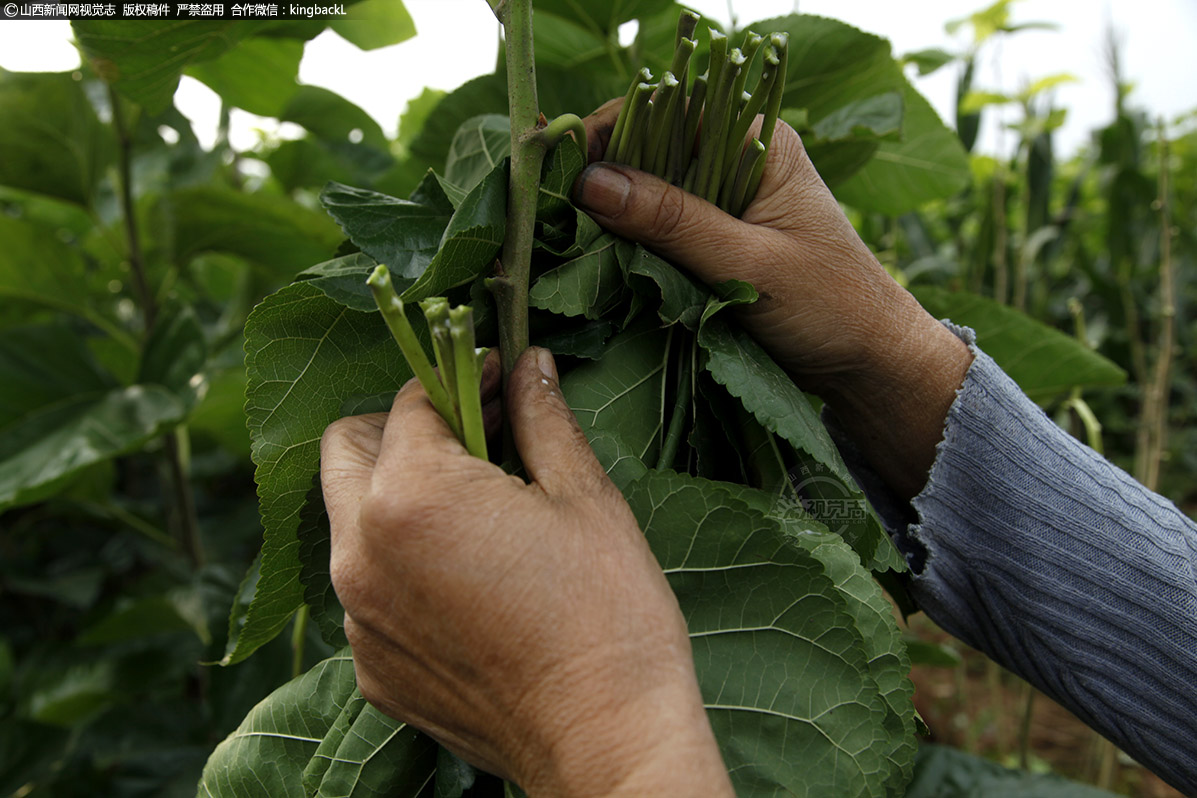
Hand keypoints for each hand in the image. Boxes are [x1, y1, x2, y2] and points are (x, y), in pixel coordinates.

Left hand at [321, 348, 732, 796]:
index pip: (409, 402)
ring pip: (350, 524)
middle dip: (399, 430)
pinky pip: (367, 593)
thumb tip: (531, 364)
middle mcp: (362, 553)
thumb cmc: (607, 614)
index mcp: (411, 495)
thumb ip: (542, 419)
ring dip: (396, 500)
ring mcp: (359, 619)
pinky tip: (468, 585)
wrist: (605, 739)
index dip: (460, 377)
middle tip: (470, 440)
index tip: (497, 376)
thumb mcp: (584, 497)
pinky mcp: (370, 669)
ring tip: (474, 517)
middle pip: (344, 450)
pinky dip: (402, 571)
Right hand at [577, 100, 973, 497]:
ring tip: (565, 241)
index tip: (560, 171)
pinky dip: (628, 247)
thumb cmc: (833, 307)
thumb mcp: (750, 263)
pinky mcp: (712, 242)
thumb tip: (593, 183)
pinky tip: (599, 264)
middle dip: (600, 178)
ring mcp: (722, 202)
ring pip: (646, 193)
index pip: (665, 110)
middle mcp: (735, 160)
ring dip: (610, 218)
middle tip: (552, 214)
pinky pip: (656, 232)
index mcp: (757, 141)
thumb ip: (674, 222)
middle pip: (647, 149)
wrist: (870, 363)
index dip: (607, 132)